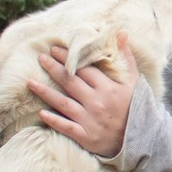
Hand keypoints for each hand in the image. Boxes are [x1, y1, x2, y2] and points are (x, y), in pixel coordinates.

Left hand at [32, 39, 136, 156]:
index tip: (55, 49)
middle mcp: (97, 102)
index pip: (84, 68)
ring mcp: (90, 120)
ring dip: (45, 91)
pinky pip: (66, 127)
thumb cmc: (136, 106)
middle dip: (54, 68)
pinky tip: (41, 113)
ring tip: (30, 82)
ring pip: (63, 103)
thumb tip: (120, 33)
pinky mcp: (86, 136)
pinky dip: (53, 120)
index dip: (68, 58)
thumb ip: (125, 56)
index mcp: (109, 87)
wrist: (142, 138)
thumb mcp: (134, 80)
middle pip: (70, 82)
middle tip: (41, 57)